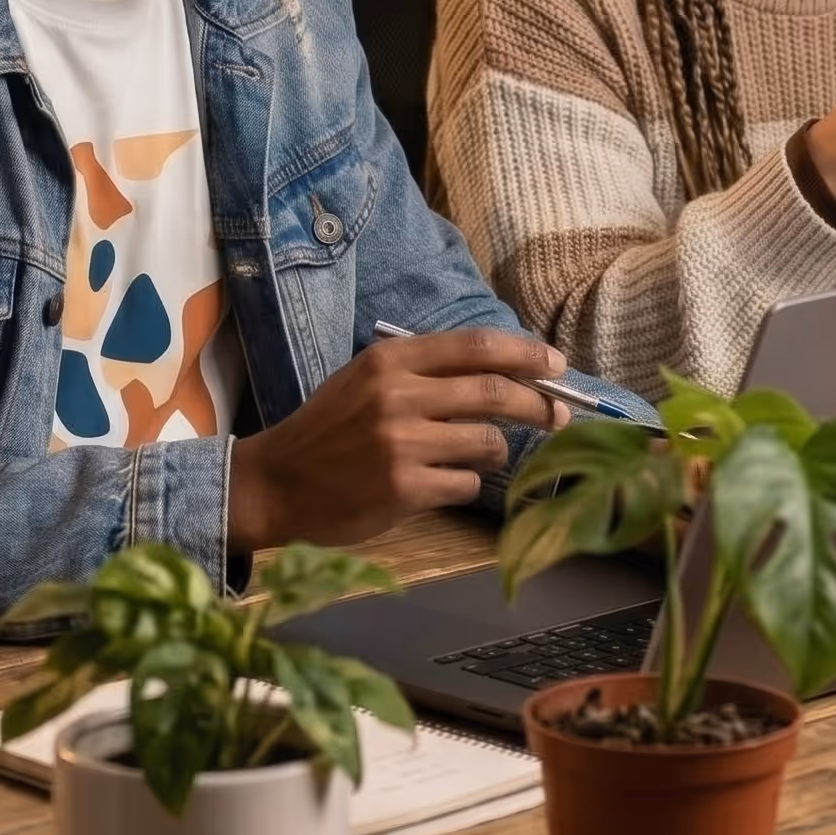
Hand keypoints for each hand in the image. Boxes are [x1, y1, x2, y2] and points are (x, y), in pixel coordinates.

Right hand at [228, 327, 569, 553]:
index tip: (555, 364)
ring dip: (497, 450)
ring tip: (484, 453)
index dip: (524, 353)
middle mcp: (398, 395)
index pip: (475, 346)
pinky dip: (468, 483)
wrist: (277, 482)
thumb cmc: (328, 429)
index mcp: (390, 360)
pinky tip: (447, 482)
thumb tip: (499, 370)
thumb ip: (423, 371)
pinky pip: (466, 484)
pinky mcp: (404, 488)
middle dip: (536, 403)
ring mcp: (402, 443)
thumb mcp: (366, 380)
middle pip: (492, 391)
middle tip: (558, 414)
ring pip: (486, 442)